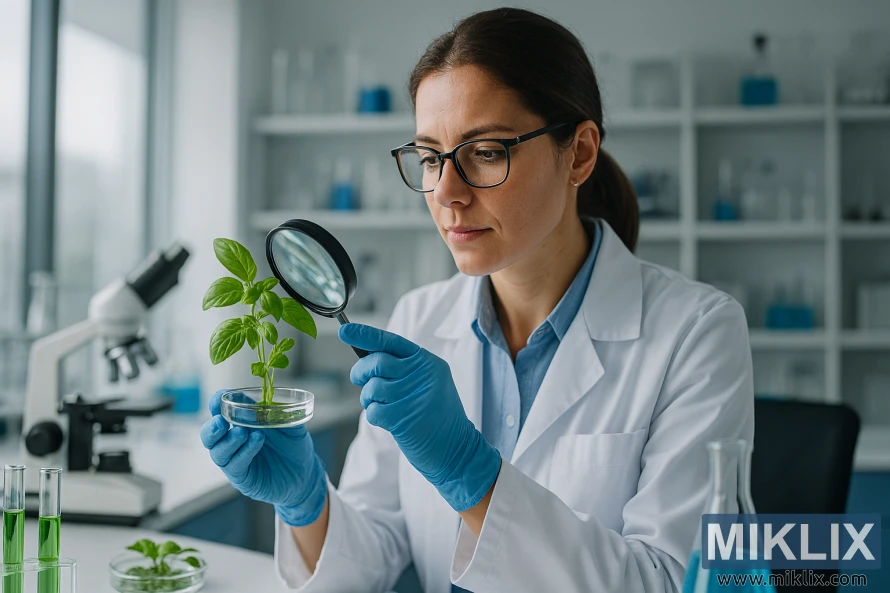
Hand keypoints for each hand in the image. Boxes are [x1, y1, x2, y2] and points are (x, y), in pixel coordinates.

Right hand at [200, 390, 326, 525]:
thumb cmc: (293, 446)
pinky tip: (256, 441)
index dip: (217, 403)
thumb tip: (270, 400)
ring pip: (218, 452)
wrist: (305, 473)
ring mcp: (235, 460)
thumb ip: (279, 412)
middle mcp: (232, 441)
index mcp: (240, 422)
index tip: (219, 398)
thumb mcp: (289, 424)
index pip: (220, 410)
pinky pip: (235, 465)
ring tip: (242, 432)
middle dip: (212, 427)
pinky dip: (244, 452)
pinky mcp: (242, 477)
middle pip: (209, 435)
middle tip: (220, 420)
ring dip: (228, 440)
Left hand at [339, 324, 500, 511]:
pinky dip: (374, 415)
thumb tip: (367, 359)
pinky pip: (372, 410)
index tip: (344, 330)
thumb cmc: (436, 415)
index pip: (391, 341)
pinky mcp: (403, 418)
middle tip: (359, 378)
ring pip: (372, 387)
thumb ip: (404, 368)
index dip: (365, 334)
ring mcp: (413, 396)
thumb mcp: (430, 383)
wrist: (457, 449)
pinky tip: (389, 420)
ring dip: (368, 397)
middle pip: (377, 362)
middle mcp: (422, 375)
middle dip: (361, 371)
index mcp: (429, 363)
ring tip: (382, 405)